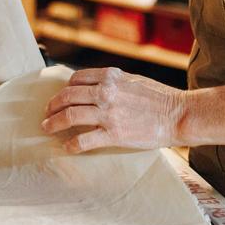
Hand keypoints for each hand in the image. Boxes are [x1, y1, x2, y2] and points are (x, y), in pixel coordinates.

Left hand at [41, 67, 186, 153]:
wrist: (178, 114)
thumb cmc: (159, 97)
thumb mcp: (133, 80)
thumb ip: (113, 82)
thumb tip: (94, 87)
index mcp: (110, 77)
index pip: (76, 79)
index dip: (64, 89)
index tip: (61, 97)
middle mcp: (105, 92)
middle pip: (67, 97)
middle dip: (53, 106)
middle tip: (46, 113)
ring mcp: (108, 113)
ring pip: (69, 116)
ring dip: (53, 123)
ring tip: (47, 128)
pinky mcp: (113, 134)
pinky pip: (84, 140)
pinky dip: (71, 144)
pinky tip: (67, 147)